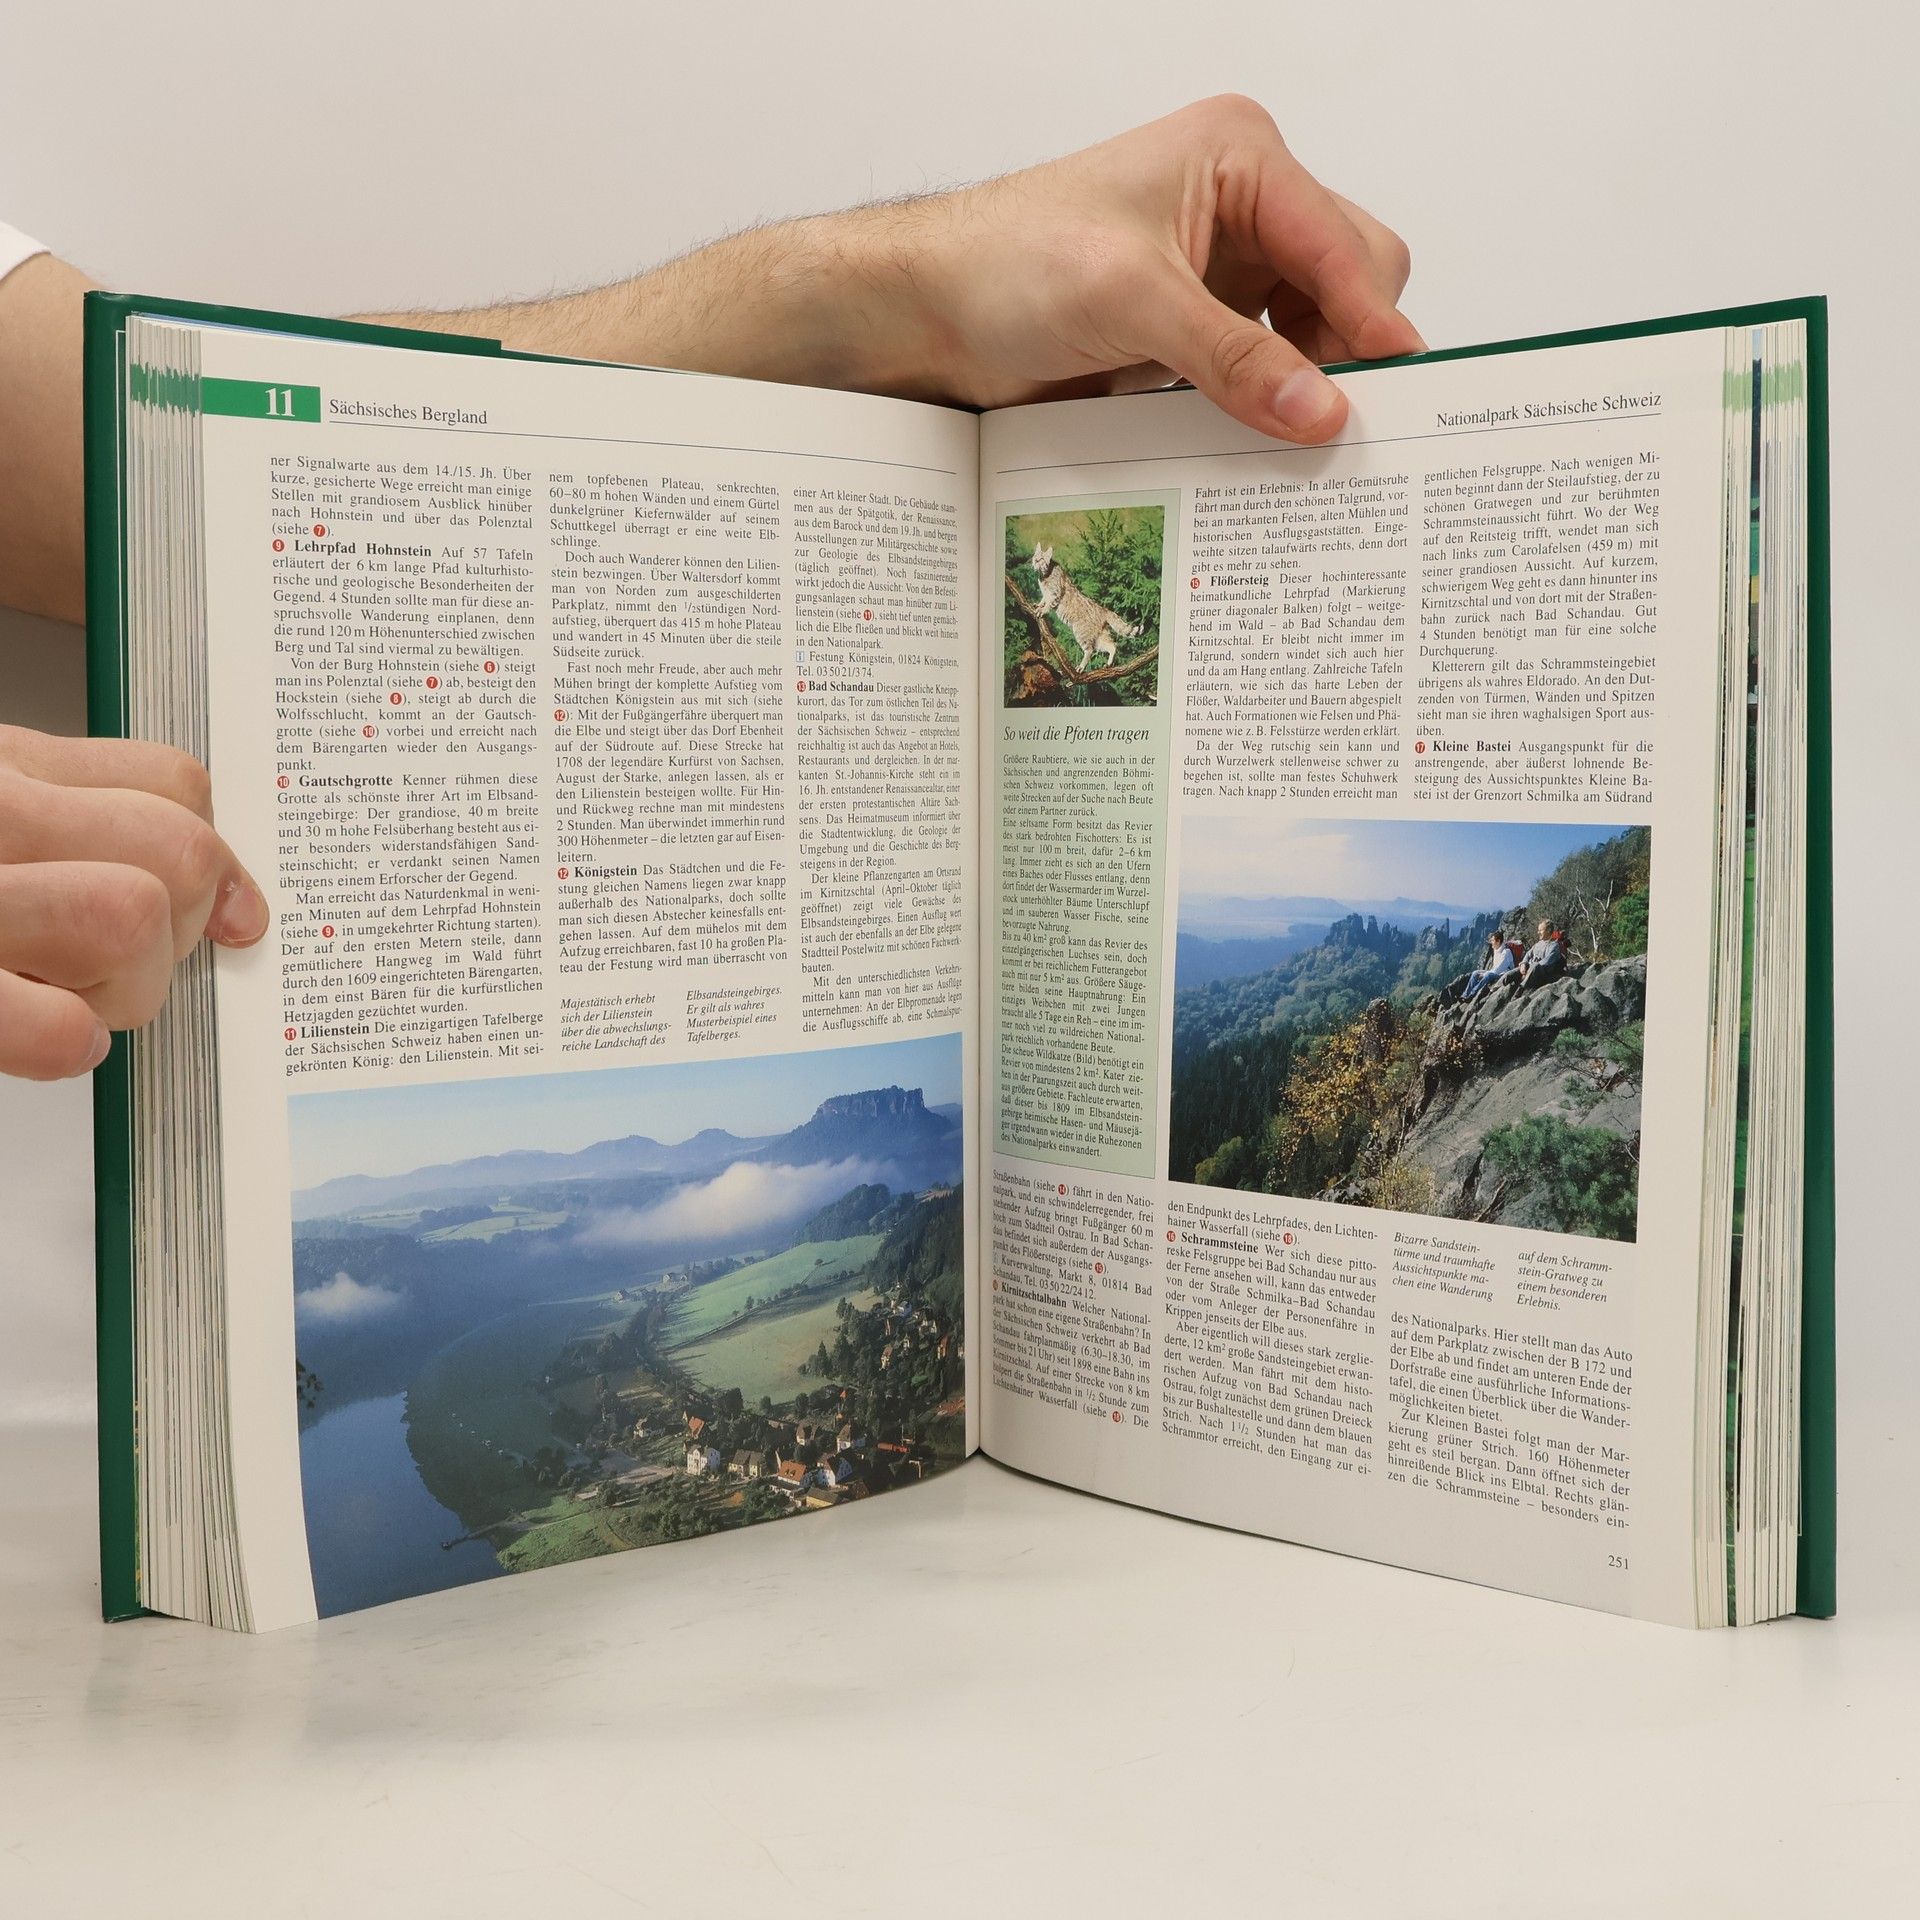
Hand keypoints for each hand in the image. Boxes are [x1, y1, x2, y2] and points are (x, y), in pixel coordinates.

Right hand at [0, 727, 268, 1079]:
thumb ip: (88, 821)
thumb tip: (227, 891)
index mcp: (4, 771)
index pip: (177, 784)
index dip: (209, 859)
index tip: (209, 907)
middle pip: (181, 852)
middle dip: (177, 927)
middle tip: (115, 960)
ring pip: (132, 919)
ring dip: (125, 984)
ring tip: (64, 991)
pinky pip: (62, 1027)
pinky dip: (69, 1044)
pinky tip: (48, 1037)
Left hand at [905, 95, 1423, 440]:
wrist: (930, 312)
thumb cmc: (1006, 263)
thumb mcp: (1130, 302)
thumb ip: (1232, 359)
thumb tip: (1320, 411)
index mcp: (1239, 158)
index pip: (1343, 242)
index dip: (1371, 321)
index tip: (1391, 395)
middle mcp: (1242, 208)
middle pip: (1347, 284)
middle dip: (1344, 354)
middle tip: (1337, 430)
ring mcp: (1221, 271)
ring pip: (1312, 336)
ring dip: (1305, 388)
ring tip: (1293, 445)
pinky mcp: (1197, 328)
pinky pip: (1263, 372)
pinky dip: (1266, 408)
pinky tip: (1255, 443)